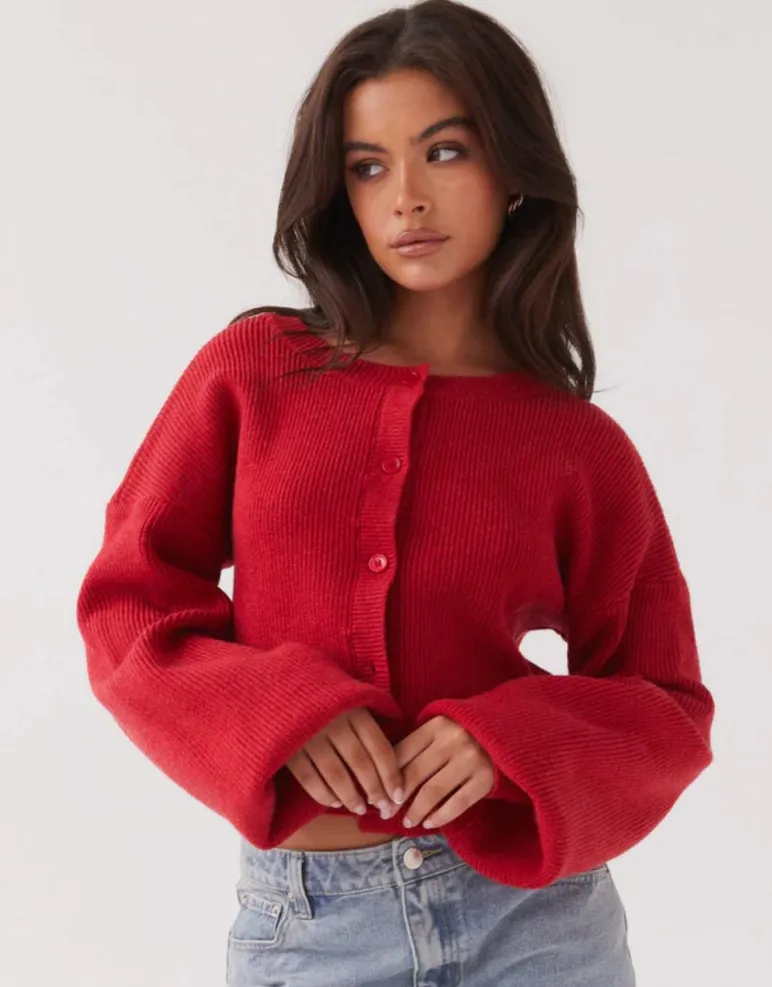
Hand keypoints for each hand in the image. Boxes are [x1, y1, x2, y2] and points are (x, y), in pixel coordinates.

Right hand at [286, 707, 404, 817]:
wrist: (282, 687)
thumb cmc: (325, 698)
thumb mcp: (350, 700)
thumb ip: (369, 722)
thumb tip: (394, 754)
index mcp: (355, 711)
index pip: (380, 748)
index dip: (391, 776)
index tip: (398, 797)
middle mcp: (335, 723)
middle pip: (361, 763)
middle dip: (375, 790)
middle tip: (383, 808)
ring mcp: (310, 736)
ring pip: (336, 775)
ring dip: (351, 797)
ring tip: (359, 808)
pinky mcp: (289, 749)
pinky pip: (309, 779)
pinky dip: (324, 795)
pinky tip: (334, 802)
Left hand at [393, 715, 494, 828]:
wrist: (505, 730)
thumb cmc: (463, 731)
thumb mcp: (439, 729)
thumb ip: (417, 744)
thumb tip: (384, 778)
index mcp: (436, 725)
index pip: (402, 753)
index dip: (385, 777)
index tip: (376, 795)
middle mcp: (452, 740)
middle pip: (414, 774)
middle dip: (396, 799)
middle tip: (386, 814)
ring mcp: (470, 759)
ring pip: (433, 791)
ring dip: (416, 811)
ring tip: (408, 821)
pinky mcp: (485, 778)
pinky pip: (458, 803)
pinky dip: (440, 816)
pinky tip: (429, 823)